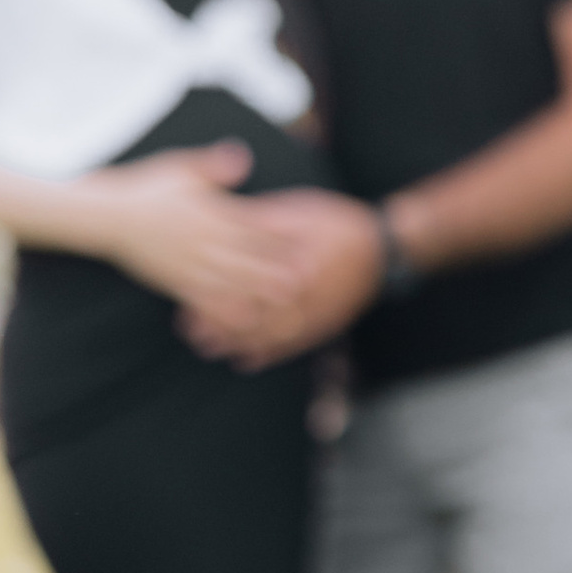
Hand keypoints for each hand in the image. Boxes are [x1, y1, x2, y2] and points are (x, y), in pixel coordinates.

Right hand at [104, 147, 310, 345]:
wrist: (107, 217)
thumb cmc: (147, 188)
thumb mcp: (180, 168)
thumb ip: (213, 165)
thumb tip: (242, 155)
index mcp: (210, 211)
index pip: (252, 221)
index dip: (281, 231)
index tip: (308, 237)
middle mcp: (203, 239)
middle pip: (248, 255)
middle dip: (277, 266)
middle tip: (308, 278)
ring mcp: (190, 263)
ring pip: (231, 282)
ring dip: (259, 293)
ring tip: (286, 303)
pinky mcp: (176, 283)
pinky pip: (204, 301)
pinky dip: (225, 314)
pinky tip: (245, 325)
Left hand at [180, 192, 385, 366]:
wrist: (382, 248)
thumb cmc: (337, 223)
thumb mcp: (298, 211)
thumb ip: (264, 221)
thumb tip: (227, 222)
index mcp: (294, 267)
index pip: (247, 289)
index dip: (216, 300)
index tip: (189, 302)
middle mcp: (305, 299)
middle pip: (255, 319)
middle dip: (221, 329)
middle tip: (191, 334)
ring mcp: (316, 317)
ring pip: (271, 339)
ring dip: (239, 346)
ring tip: (210, 349)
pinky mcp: (324, 326)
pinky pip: (294, 347)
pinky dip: (268, 356)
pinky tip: (246, 361)